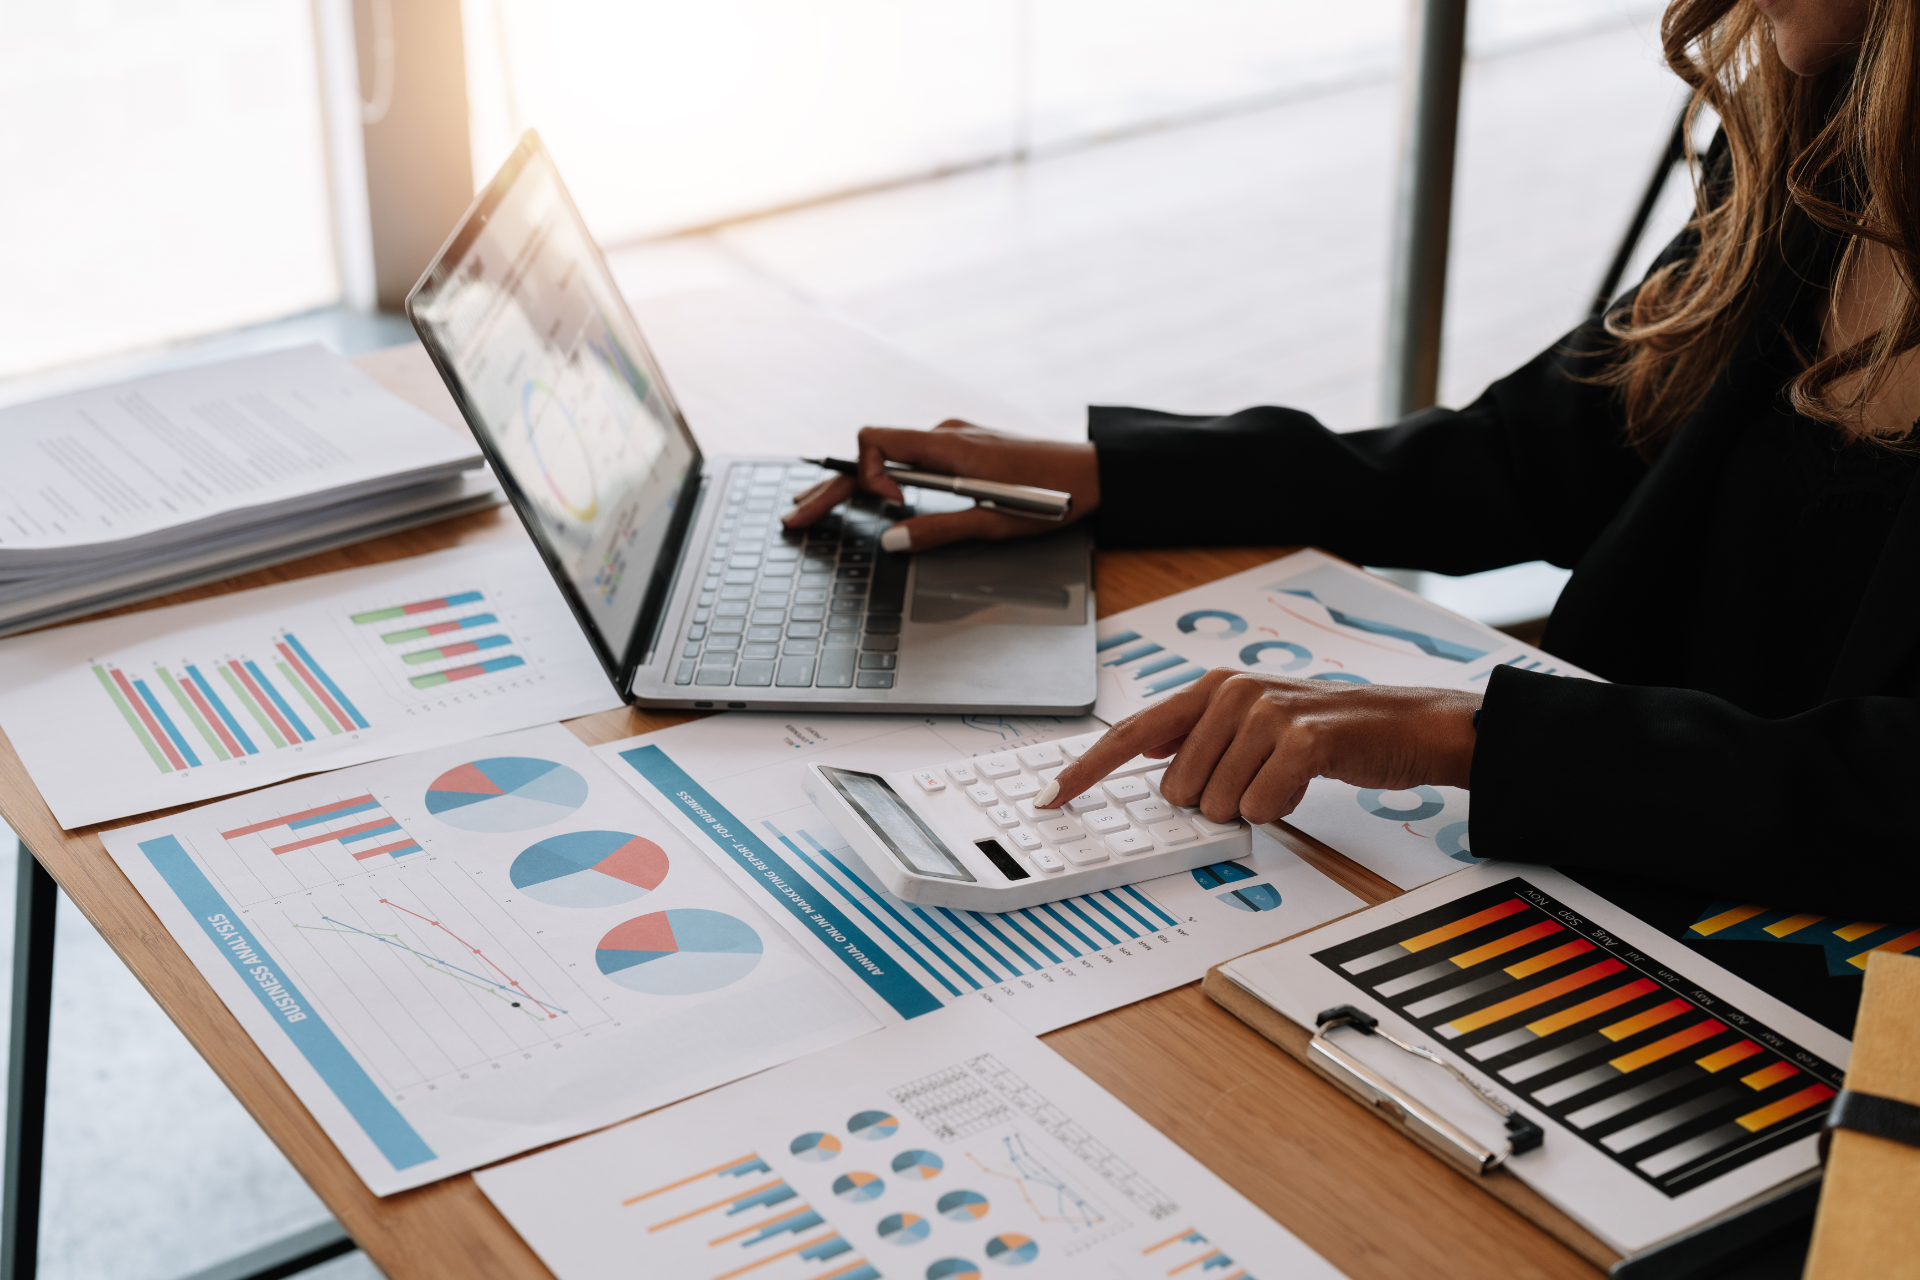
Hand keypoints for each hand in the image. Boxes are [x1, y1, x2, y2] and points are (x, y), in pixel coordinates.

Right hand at [782, 421, 1099, 551]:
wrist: (1097, 473)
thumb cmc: (1055, 497)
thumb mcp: (996, 524)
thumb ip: (940, 530)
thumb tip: (890, 541)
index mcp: (949, 448)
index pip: (876, 441)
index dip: (866, 475)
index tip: (890, 509)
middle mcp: (945, 435)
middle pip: (871, 454)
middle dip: (832, 487)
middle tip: (796, 516)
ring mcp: (953, 439)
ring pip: (888, 456)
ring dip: (853, 482)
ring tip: (817, 507)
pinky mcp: (963, 448)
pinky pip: (910, 457)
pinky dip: (882, 476)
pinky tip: (869, 496)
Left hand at [1037, 669, 1480, 824]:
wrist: (1402, 727)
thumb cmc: (1326, 730)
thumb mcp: (1252, 722)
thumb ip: (1196, 734)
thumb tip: (1143, 750)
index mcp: (1210, 688)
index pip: (1130, 733)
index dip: (1087, 769)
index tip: (1051, 797)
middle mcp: (1230, 692)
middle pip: (1177, 788)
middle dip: (1214, 801)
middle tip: (1258, 778)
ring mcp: (1265, 712)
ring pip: (1215, 804)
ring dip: (1251, 806)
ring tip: (1284, 777)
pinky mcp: (1301, 738)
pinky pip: (1259, 806)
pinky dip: (1280, 809)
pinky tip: (1302, 783)